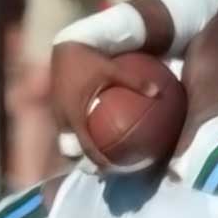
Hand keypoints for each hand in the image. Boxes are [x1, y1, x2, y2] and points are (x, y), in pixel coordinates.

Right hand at [48, 41, 162, 169]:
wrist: (61, 47)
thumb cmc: (85, 58)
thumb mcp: (111, 67)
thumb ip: (134, 80)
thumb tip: (159, 92)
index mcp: (74, 116)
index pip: (88, 149)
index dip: (101, 163)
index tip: (117, 170)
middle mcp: (63, 121)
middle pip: (76, 153)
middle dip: (91, 164)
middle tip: (111, 170)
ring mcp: (58, 117)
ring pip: (70, 144)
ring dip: (85, 152)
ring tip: (105, 159)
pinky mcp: (58, 111)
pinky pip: (70, 131)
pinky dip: (82, 137)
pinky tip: (98, 134)